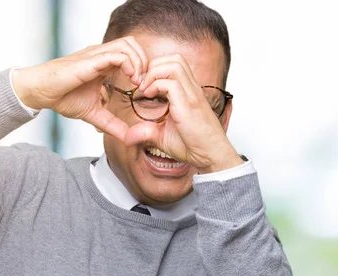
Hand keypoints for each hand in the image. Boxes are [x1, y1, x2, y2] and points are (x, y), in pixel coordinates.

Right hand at [12, 37, 147, 140]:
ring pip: (128, 45)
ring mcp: (96, 55)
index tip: (144, 89)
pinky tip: (130, 80)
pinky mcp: (90, 61)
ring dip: (139, 62)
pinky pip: (116, 54)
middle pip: (133, 44)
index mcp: (104, 64)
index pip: (132, 54)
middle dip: (145, 62)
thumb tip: (129, 138)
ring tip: (138, 82)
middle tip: (144, 84)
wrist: (41, 92)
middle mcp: (102, 55)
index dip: (143, 68)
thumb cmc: (63, 97)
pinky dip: (129, 64)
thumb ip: (112, 124)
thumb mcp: (94, 113)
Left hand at [129, 54, 243, 172]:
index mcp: (187, 92)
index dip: (154, 70)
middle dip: (152, 66)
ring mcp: (191, 94)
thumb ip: (145, 132)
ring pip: (174, 64)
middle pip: (173, 58)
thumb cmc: (193, 146)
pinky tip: (148, 96)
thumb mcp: (162, 137)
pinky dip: (155, 85)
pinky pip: (171, 83)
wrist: (211, 156)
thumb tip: (127, 137)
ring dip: (153, 73)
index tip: (141, 86)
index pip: (173, 64)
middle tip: (140, 83)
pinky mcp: (189, 104)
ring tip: (144, 89)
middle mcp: (191, 89)